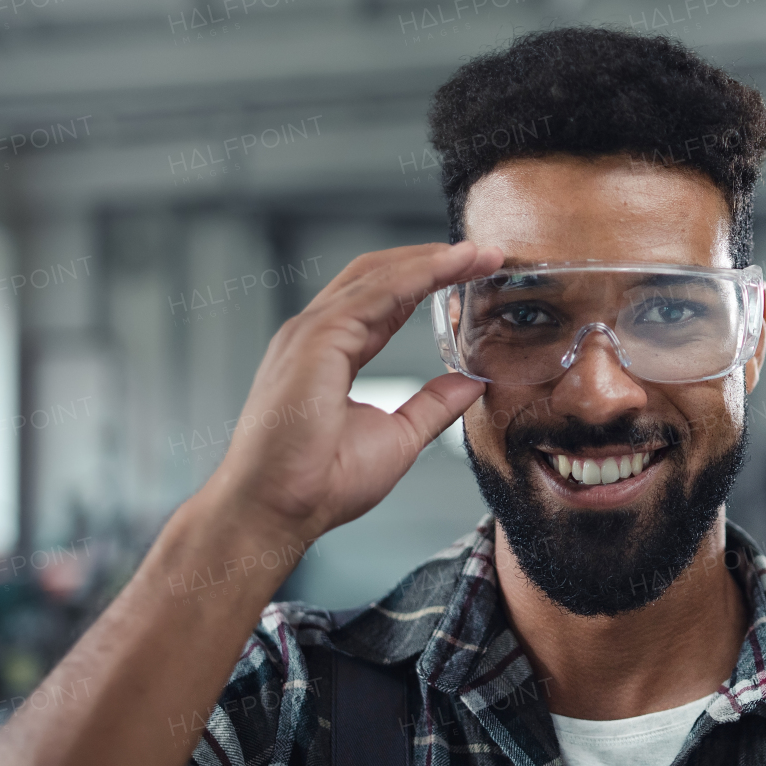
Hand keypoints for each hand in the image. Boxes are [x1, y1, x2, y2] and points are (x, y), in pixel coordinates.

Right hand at [205, 241, 501, 541]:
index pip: (386, 302)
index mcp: (331, 352)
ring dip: (433, 260)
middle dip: (435, 260)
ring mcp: (312, 332)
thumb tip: (470, 382)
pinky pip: (375, 294)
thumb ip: (432, 404)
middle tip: (487, 254)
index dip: (430, 282)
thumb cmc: (321, 483)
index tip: (474, 274)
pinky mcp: (316, 338)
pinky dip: (417, 275)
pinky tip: (450, 267)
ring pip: (379, 276)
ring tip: (479, 254)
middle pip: (381, 276)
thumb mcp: (399, 436)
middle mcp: (317, 334)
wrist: (278, 510)